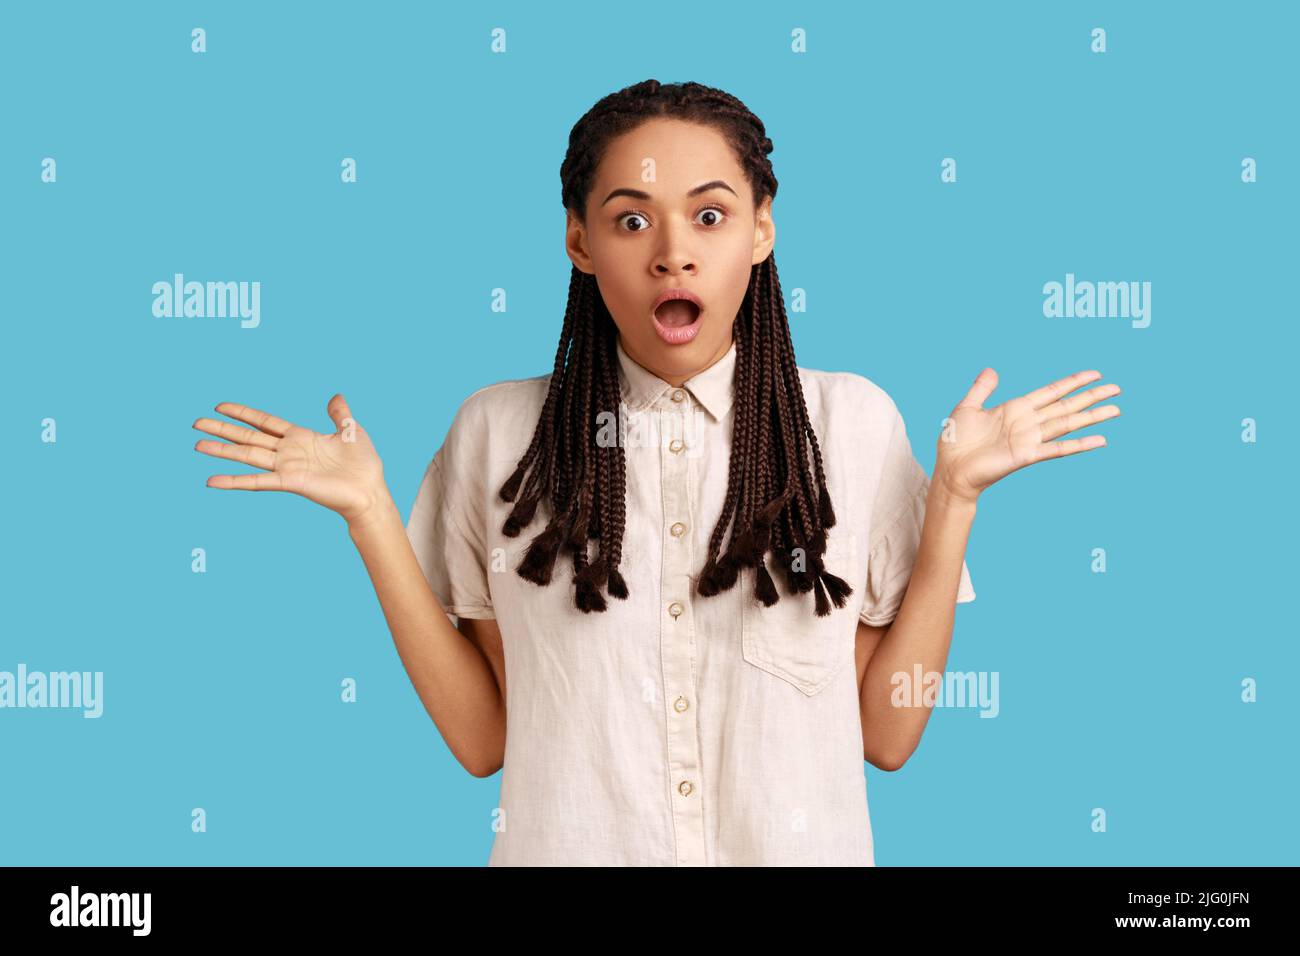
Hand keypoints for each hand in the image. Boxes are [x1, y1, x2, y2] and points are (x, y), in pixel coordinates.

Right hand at [192, 393, 388, 524]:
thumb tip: (335, 396)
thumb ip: (338, 414)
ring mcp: (287, 467)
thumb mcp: (351, 431)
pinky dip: (235, 481)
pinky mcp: (290, 482)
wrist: (370, 491)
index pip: (265, 422)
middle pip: (249, 437)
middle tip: (196, 423)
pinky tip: (212, 480)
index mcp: (301, 438)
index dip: (243, 413)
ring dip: (222, 451)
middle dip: (223, 430)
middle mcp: (289, 452)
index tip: (221, 405)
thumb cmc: (363, 465)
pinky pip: (258, 481)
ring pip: (248, 456)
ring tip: (197, 445)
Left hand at [933, 368, 1120, 504]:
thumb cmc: (956, 442)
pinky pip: (1058, 449)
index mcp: (1016, 409)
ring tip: (1116, 409)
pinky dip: (1079, 445)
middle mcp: (1028, 423)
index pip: (1051, 391)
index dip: (1072, 382)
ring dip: (1092, 417)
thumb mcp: (967, 407)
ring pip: (1068, 424)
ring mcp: (1030, 439)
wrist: (950, 470)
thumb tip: (992, 370)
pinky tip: (1100, 440)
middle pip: (1066, 406)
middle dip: (1091, 397)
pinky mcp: (1027, 455)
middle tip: (1117, 388)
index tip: (1094, 373)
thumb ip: (982, 389)